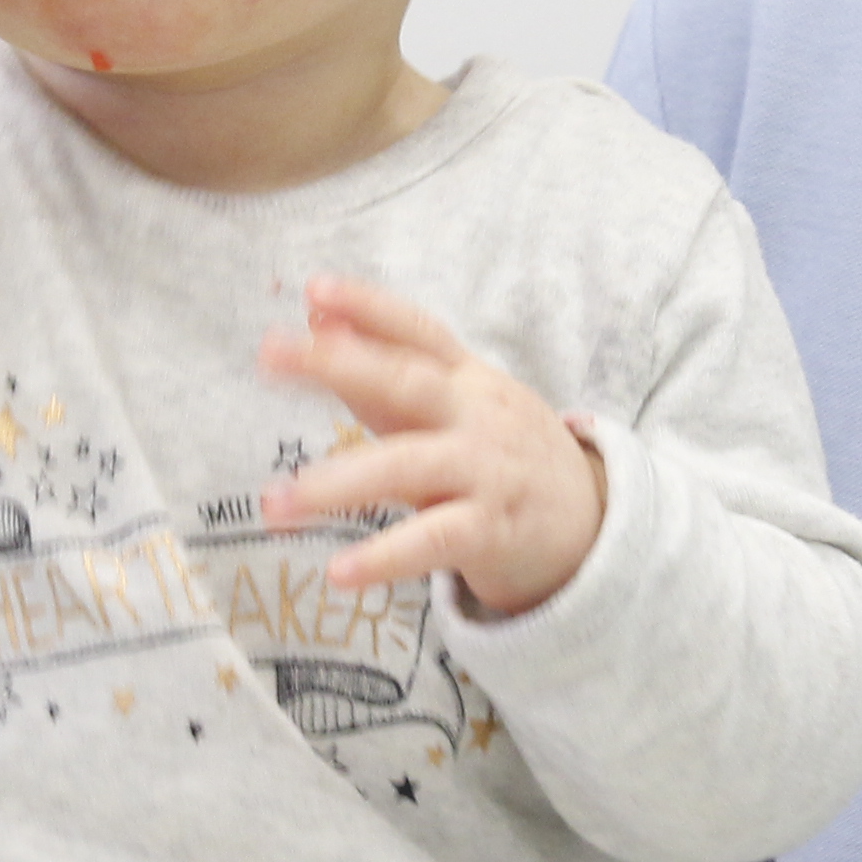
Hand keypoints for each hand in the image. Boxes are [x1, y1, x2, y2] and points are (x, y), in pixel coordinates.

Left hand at [257, 275, 607, 616]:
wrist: (592, 525)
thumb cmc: (500, 456)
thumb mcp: (456, 405)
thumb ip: (385, 371)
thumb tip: (317, 319)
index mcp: (467, 379)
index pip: (417, 332)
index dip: (368, 307)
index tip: (313, 290)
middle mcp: (477, 416)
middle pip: (407, 382)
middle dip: (338, 365)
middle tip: (269, 355)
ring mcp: (486, 471)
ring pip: (408, 467)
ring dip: (337, 483)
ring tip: (276, 501)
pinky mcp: (492, 530)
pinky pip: (432, 541)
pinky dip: (383, 557)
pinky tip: (338, 571)